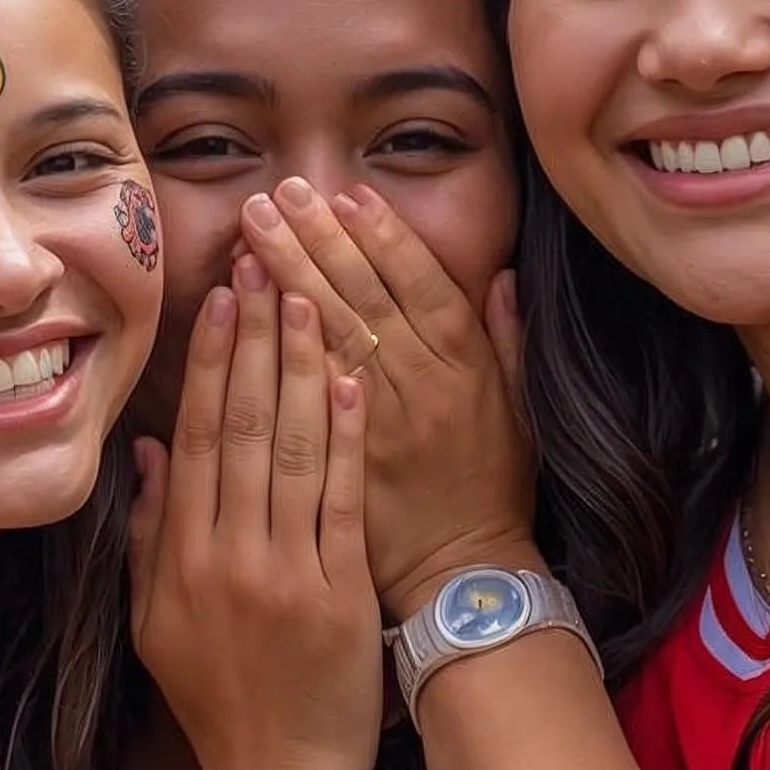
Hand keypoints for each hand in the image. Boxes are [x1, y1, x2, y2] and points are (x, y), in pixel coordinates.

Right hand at [130, 277, 380, 769]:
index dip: (209, 364)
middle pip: (239, 428)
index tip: (221, 298)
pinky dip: (346, 436)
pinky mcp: (338, 594)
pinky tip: (352, 376)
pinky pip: (340, 498)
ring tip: (308, 295)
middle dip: (254, 341)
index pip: (193, 439)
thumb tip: (146, 450)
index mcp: (176, 561)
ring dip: (301, 367)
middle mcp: (224, 558)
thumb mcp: (154, 624)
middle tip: (266, 265)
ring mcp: (282, 575)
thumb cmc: (218, 705)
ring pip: (290, 449)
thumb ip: (147, 535)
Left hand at [238, 181, 536, 621]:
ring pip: (331, 340)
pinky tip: (250, 317)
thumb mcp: (520, 414)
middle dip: (320, 242)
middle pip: (365, 301)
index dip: (384, 240)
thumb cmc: (492, 492)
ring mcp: (380, 428)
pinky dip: (279, 355)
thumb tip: (501, 276)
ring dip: (290, 281)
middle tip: (279, 194)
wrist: (465, 576)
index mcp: (464, 372)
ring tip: (254, 232)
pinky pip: (307, 400)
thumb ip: (507, 342)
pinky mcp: (346, 464)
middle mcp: (422, 391)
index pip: (422, 288)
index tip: (348, 196)